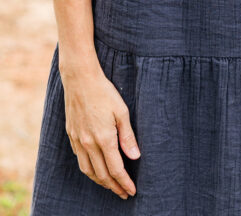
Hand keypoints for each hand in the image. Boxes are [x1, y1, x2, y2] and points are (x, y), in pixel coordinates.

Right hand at [62, 63, 139, 198]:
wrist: (80, 80)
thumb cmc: (104, 92)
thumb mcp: (121, 111)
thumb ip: (128, 136)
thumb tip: (135, 157)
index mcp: (104, 138)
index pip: (116, 169)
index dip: (124, 183)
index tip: (132, 191)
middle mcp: (89, 144)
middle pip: (102, 175)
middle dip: (114, 187)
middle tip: (123, 194)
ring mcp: (78, 141)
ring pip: (88, 171)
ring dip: (100, 182)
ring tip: (111, 186)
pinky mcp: (71, 136)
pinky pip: (80, 160)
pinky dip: (89, 170)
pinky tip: (95, 169)